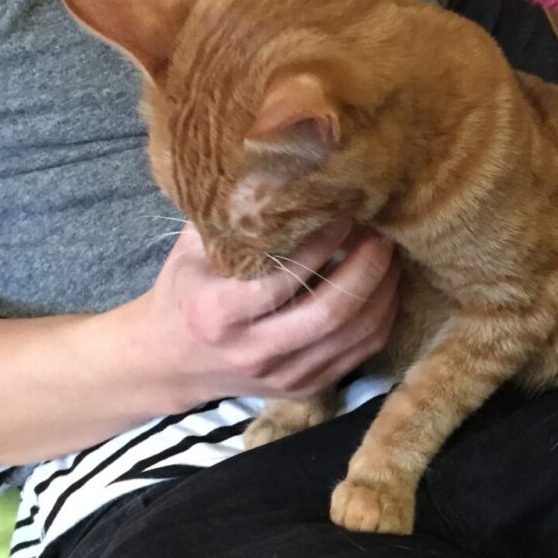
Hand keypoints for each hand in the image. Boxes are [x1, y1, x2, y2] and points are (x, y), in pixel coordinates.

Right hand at [129, 220, 398, 409]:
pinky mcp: (306, 388)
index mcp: (217, 313)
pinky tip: (384, 286)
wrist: (169, 362)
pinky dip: (381, 317)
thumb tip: (281, 169)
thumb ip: (231, 218)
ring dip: (382, 291)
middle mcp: (252, 351)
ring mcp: (283, 375)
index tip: (343, 211)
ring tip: (389, 254)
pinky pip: (360, 353)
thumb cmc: (185, 291)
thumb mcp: (191, 250)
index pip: (282, 280)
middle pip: (329, 313)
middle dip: (366, 268)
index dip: (322, 244)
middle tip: (381, 233)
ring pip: (354, 336)